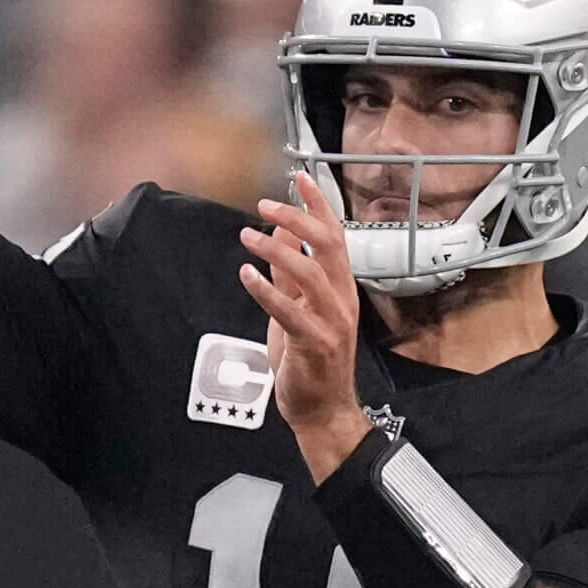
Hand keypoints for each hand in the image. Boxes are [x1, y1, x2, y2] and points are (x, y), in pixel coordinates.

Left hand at [239, 170, 368, 481]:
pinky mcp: (315, 343)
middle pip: (328, 246)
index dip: (319, 205)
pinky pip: (290, 310)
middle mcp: (342, 299)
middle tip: (267, 204)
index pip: (335, 236)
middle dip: (298, 218)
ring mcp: (332, 322)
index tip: (301, 177)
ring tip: (247, 236)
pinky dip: (266, 290)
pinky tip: (246, 273)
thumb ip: (289, 271)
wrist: (322, 409)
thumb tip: (281, 233)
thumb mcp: (298, 306)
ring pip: (310, 273)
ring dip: (276, 249)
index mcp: (340, 287)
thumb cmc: (310, 358)